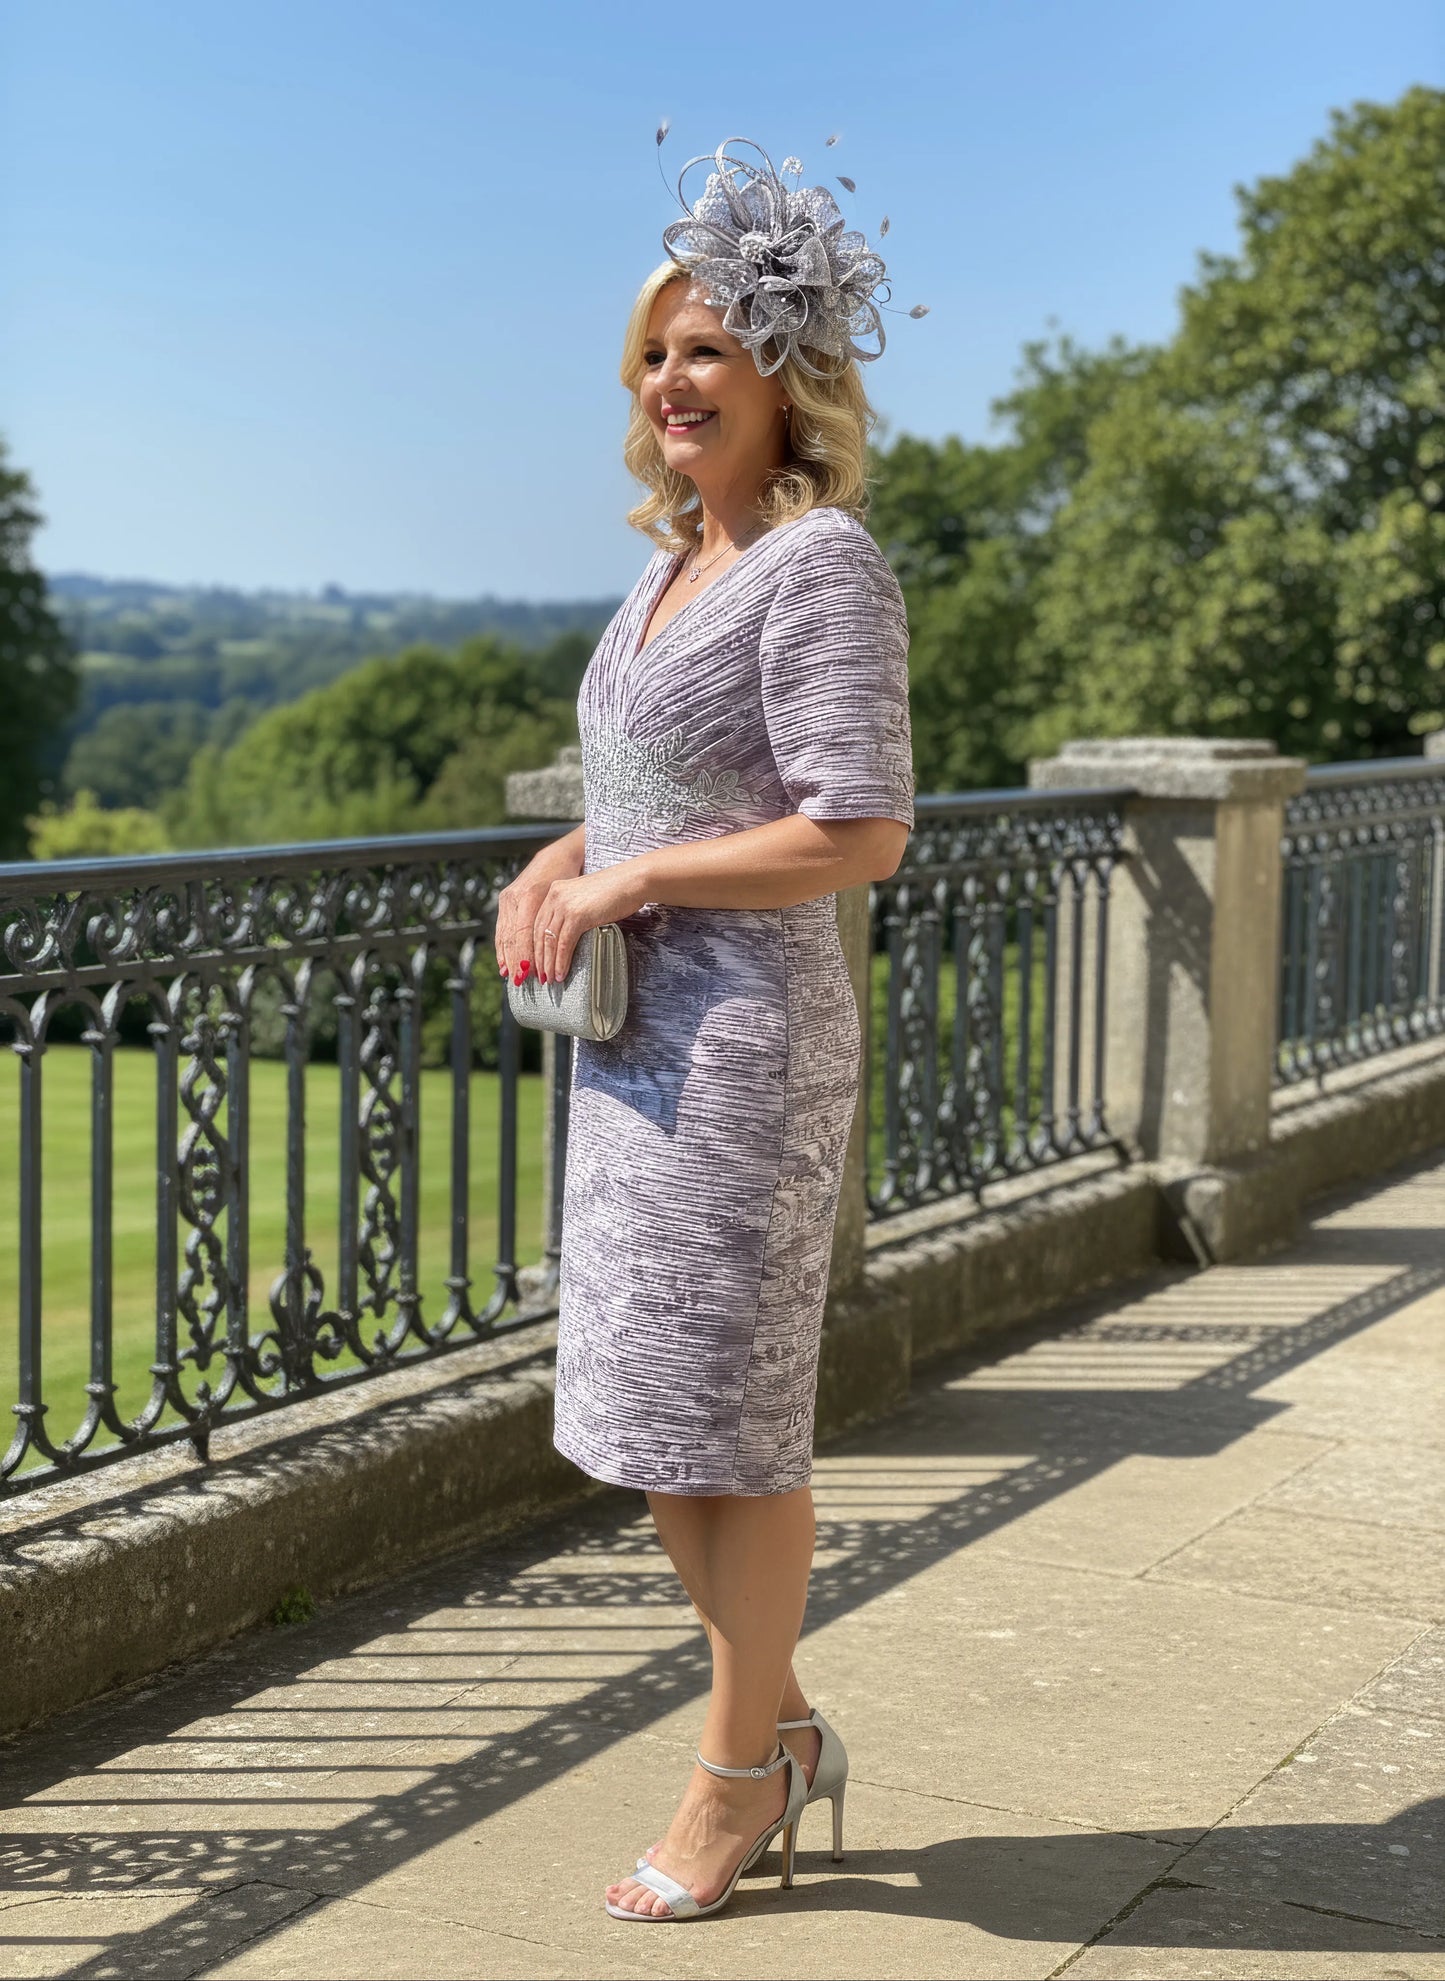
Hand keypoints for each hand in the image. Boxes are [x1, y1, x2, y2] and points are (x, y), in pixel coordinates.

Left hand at [494, 863, 645, 985]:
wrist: (634, 880)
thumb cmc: (616, 890)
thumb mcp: (585, 898)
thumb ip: (572, 912)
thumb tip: (566, 936)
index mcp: (555, 891)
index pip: (537, 923)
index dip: (533, 945)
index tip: (535, 961)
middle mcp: (555, 896)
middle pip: (538, 933)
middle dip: (537, 958)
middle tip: (539, 976)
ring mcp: (565, 905)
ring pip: (549, 940)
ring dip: (548, 964)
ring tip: (549, 979)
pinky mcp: (578, 915)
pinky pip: (564, 944)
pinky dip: (561, 961)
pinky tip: (561, 973)